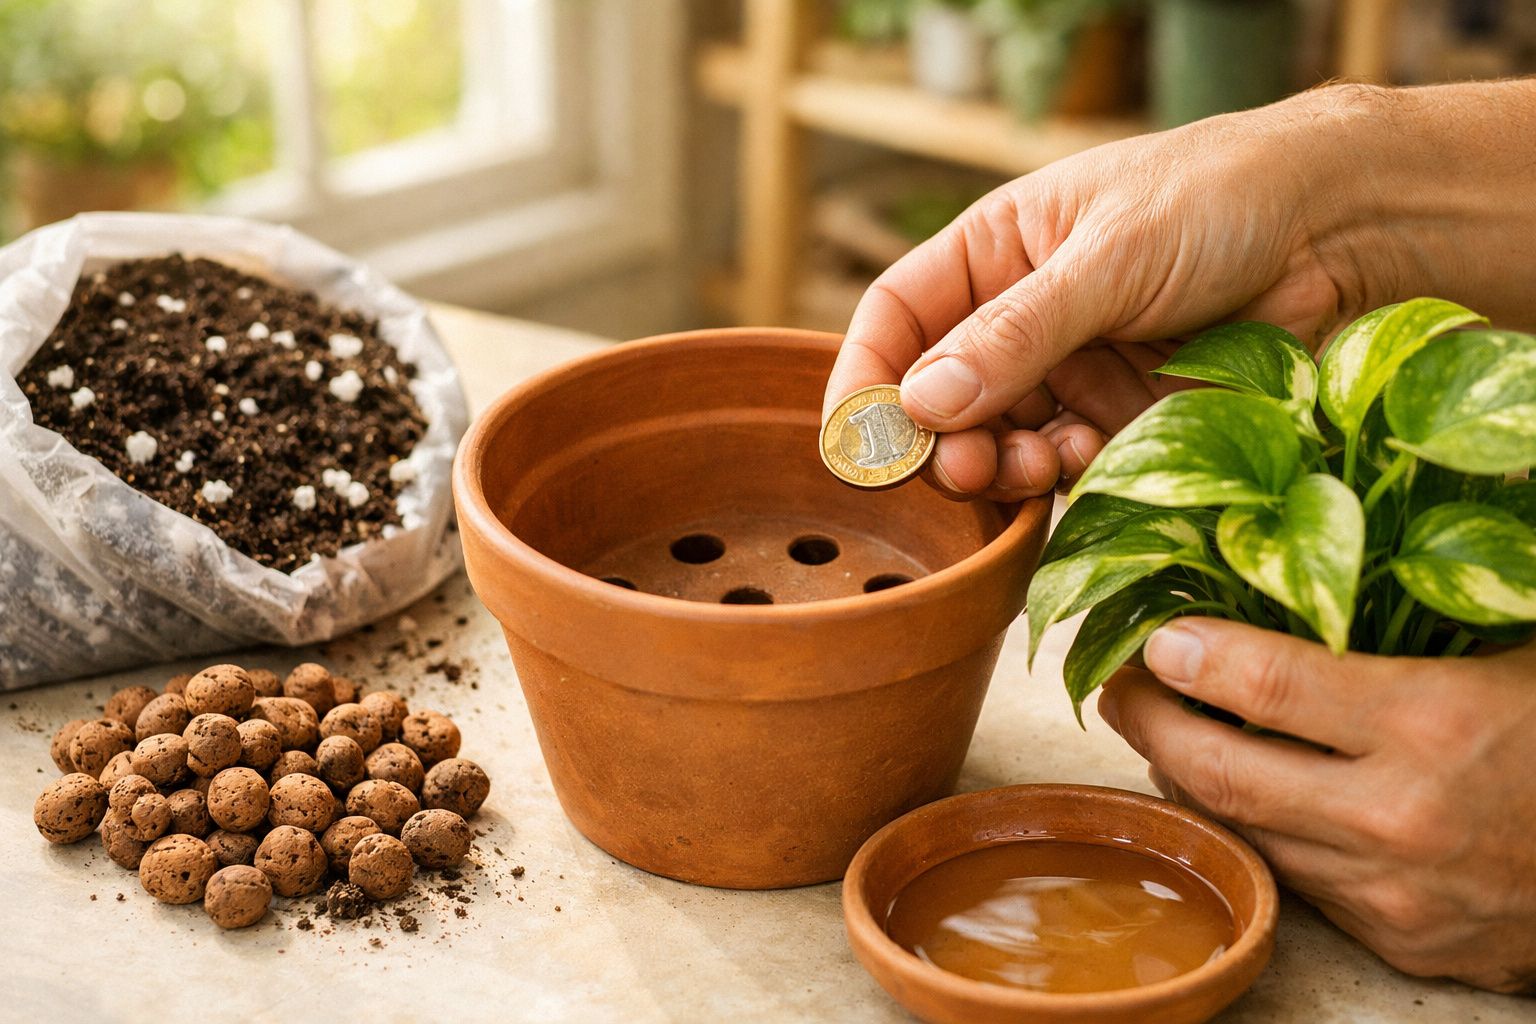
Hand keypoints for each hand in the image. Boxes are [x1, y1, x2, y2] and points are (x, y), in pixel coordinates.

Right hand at [823, 80, 1535, 499]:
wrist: (1340, 226)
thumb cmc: (1217, 200)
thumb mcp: (1107, 256)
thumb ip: (1017, 332)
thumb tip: (921, 403)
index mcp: (996, 254)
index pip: (899, 317)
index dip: (868, 376)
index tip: (858, 438)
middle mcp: (1020, 318)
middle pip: (939, 396)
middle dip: (940, 439)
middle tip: (960, 468)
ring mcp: (1070, 372)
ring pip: (997, 440)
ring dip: (998, 465)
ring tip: (1024, 466)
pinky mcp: (1120, 420)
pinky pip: (1062, 465)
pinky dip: (1057, 476)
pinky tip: (1080, 462)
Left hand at [1097, 619, 1535, 992]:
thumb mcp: (1511, 647)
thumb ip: (1409, 610)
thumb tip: (1315, 545)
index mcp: (1434, 724)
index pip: (1267, 685)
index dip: (1186, 655)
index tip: (1149, 634)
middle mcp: (1400, 819)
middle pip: (1220, 770)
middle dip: (1147, 720)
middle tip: (1119, 683)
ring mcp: (1394, 893)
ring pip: (1243, 830)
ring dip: (1188, 776)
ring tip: (1164, 728)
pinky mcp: (1398, 939)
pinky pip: (1292, 876)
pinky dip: (1252, 828)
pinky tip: (1239, 790)